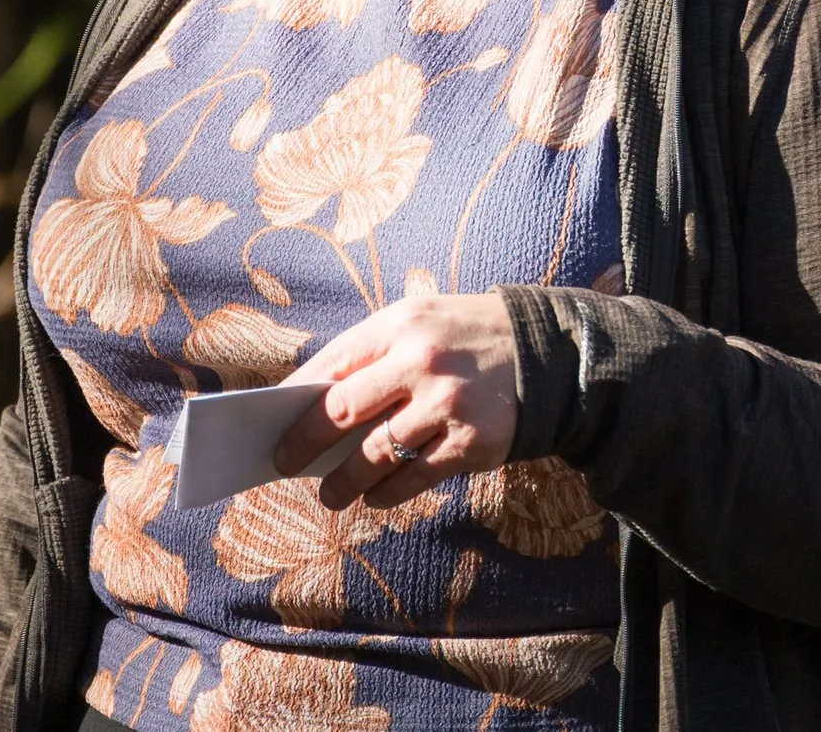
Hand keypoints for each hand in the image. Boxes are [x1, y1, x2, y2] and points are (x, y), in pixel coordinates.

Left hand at [276, 293, 519, 509]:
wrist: (549, 352)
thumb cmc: (464, 339)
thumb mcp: (420, 323)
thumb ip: (372, 356)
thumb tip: (310, 405)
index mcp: (401, 324)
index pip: (330, 365)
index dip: (294, 399)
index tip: (271, 424)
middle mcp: (421, 361)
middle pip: (341, 411)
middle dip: (304, 444)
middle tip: (284, 465)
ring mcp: (446, 404)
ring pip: (374, 455)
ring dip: (343, 482)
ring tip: (330, 496)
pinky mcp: (470, 442)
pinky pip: (413, 478)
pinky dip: (387, 492)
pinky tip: (375, 496)